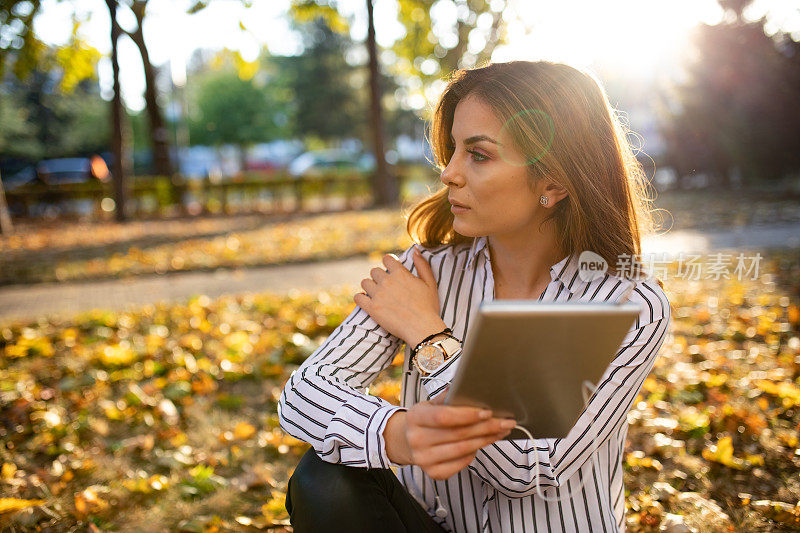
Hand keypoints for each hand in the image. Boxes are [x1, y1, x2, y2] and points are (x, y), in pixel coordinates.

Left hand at [354, 247, 444, 346]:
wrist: (422, 328)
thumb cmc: (429, 307)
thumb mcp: (430, 283)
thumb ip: (423, 265)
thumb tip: (415, 250)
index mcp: (400, 273)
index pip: (386, 259)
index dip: (388, 263)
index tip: (390, 270)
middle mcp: (387, 281)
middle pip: (374, 271)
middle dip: (378, 277)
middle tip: (385, 286)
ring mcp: (378, 294)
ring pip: (365, 283)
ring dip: (369, 287)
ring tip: (376, 294)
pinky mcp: (371, 308)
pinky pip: (357, 298)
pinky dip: (360, 299)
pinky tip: (366, 301)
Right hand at [384, 392, 515, 479]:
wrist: (406, 441)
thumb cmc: (424, 419)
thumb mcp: (430, 404)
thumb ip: (448, 397)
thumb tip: (470, 389)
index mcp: (415, 417)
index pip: (443, 417)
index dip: (467, 415)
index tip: (488, 412)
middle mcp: (416, 439)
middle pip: (458, 434)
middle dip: (486, 427)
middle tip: (505, 422)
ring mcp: (423, 459)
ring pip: (463, 450)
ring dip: (485, 440)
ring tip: (500, 432)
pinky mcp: (432, 473)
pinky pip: (460, 464)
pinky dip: (474, 454)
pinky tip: (482, 444)